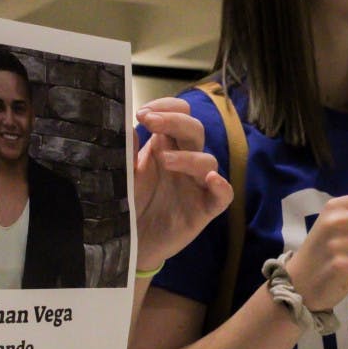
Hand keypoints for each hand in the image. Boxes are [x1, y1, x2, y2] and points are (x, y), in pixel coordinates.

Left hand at [134, 98, 233, 270]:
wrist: (131, 241)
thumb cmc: (130, 203)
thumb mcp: (124, 174)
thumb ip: (126, 151)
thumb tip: (128, 126)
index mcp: (166, 145)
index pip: (178, 114)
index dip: (166, 107)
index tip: (143, 112)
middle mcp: (185, 160)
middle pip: (194, 130)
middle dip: (175, 121)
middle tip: (150, 121)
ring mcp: (197, 184)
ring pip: (208, 160)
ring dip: (189, 156)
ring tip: (165, 160)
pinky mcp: (206, 208)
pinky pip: (223, 195)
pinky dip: (221, 186)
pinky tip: (211, 181)